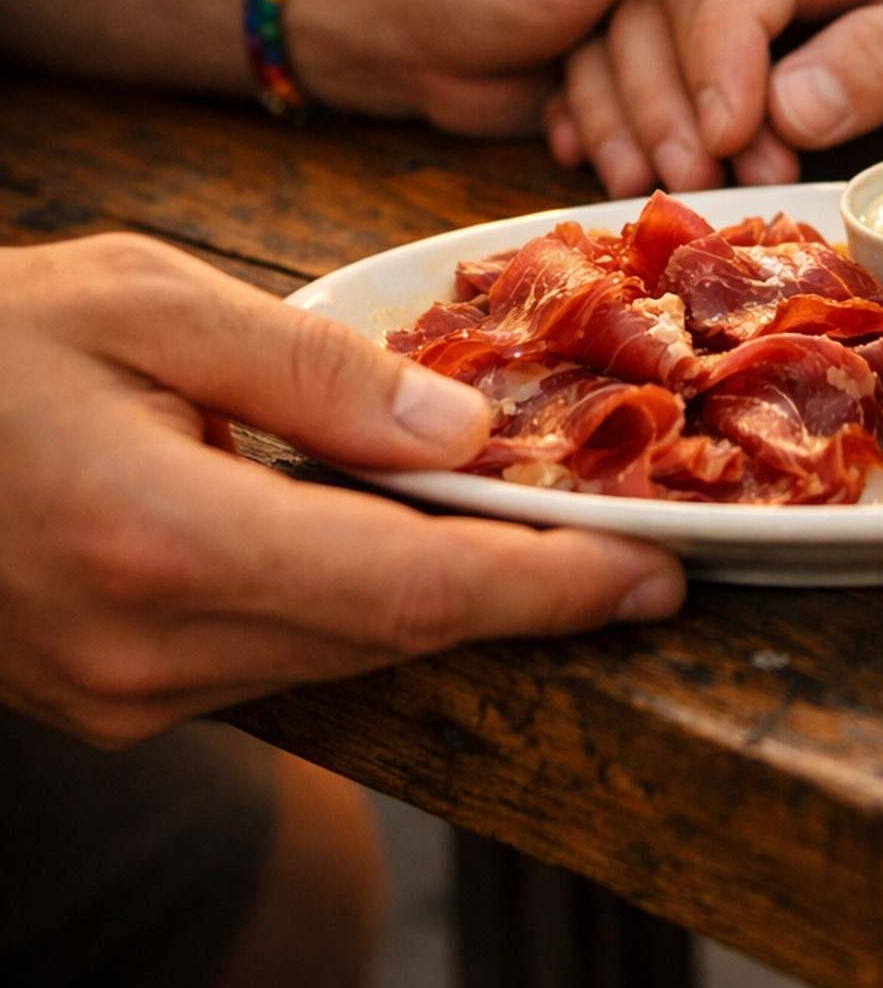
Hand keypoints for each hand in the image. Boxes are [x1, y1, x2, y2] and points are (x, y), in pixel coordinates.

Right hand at [0, 235, 683, 745]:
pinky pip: (277, 659)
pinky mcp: (111, 698)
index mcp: (162, 541)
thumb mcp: (145, 300)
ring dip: (445, 599)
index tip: (655, 574)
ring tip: (543, 533)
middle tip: (630, 539)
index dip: (547, 589)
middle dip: (520, 591)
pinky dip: (358, 605)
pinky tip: (400, 538)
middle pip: (390, 637)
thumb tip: (457, 435)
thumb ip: (309, 370)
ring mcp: (123, 693)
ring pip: (340, 657)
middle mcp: (147, 652)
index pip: (408, 592)